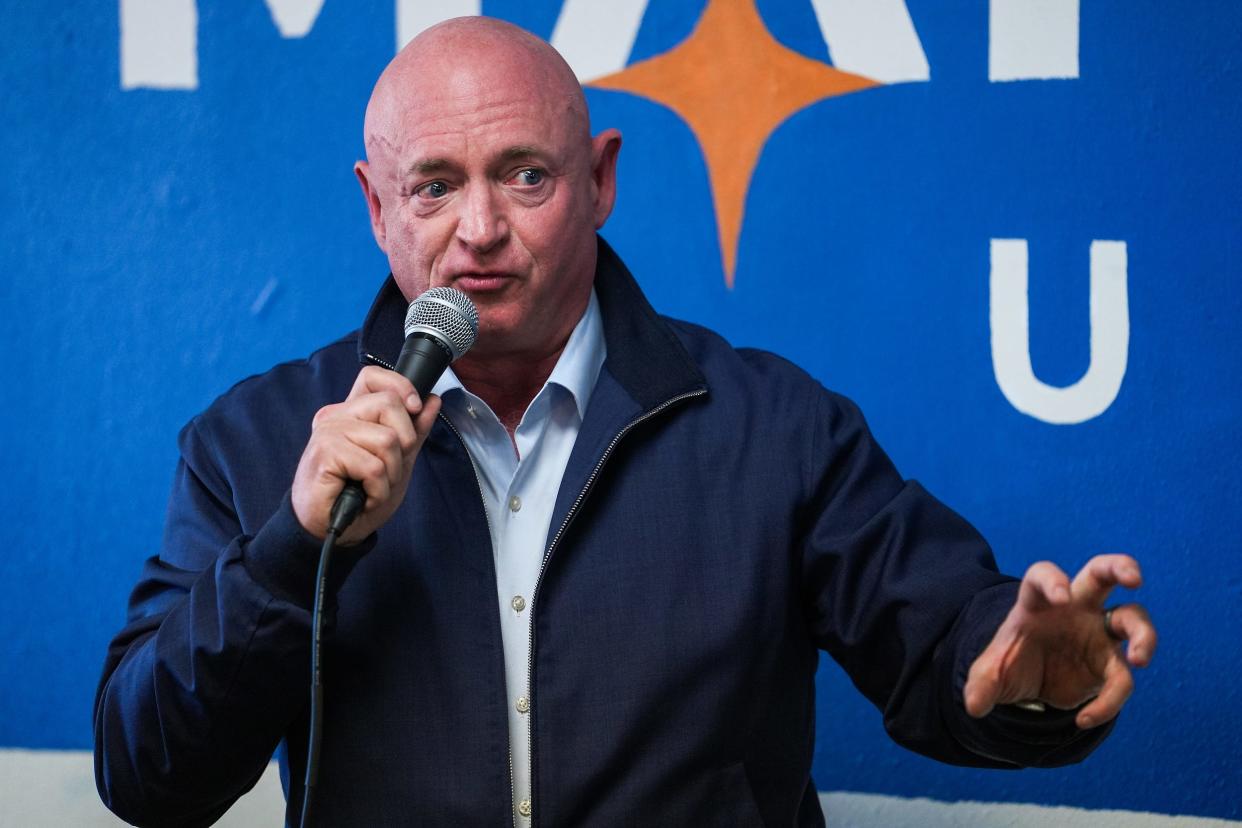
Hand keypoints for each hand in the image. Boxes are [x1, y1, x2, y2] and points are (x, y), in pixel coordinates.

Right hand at [292, 366, 440, 545]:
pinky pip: (373, 466)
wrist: (330, 530)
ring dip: (390, 473)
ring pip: (387, 439)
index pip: (373, 377)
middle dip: (404, 443)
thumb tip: (433, 400)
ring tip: (373, 486)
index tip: (415, 408)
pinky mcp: (324, 454)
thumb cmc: (358, 495)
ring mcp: (328, 433)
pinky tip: (364, 496)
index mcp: (351, 413)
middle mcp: (336, 417)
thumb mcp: (397, 461)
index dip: (400, 386)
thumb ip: (414, 431)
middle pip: (389, 404)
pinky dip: (378, 489)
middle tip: (388, 469)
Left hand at [963, 554, 1156, 728]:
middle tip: (1134, 578)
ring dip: (1145, 636)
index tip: (1061, 597)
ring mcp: (1097, 631)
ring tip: (1139, 660)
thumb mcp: (990, 673)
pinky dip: (1109, 702)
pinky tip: (1084, 719)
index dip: (1053, 581)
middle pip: (1103, 572)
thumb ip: (981, 685)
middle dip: (1122, 567)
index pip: (1043, 576)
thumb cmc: (1010, 662)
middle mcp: (1074, 608)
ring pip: (1134, 619)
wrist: (1029, 685)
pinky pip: (1122, 677)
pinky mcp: (1110, 662)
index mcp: (1037, 600)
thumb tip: (974, 705)